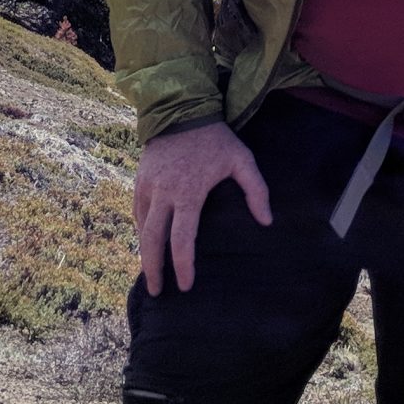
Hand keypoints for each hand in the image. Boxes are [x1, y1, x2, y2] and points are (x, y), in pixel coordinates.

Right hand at [132, 121, 271, 294]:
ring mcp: (148, 187)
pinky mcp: (140, 180)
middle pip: (153, 241)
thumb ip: (256, 190)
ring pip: (141, 228)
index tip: (186, 285)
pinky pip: (137, 212)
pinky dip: (141, 231)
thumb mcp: (241, 159)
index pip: (182, 239)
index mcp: (188, 193)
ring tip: (151, 273)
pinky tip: (146, 242)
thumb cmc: (214, 138)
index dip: (183, 266)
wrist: (181, 110)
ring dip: (145, 253)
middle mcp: (163, 193)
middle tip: (157, 292)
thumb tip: (266, 221)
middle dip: (154, 270)